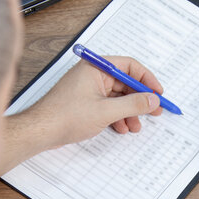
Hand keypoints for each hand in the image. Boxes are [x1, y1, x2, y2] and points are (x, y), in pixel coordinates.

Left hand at [17, 56, 163, 149]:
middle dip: (139, 99)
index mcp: (96, 67)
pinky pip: (108, 105)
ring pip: (118, 97)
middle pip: (125, 82)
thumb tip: (153, 100)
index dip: (147, 80)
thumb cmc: (64, 116)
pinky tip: (122, 127)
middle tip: (154, 111)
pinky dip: (117, 116)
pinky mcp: (85, 102)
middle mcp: (92, 74)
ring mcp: (88, 88)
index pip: (129, 66)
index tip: (158, 93)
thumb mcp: (106, 111)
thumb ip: (133, 104)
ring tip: (135, 126)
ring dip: (129, 111)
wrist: (41, 131)